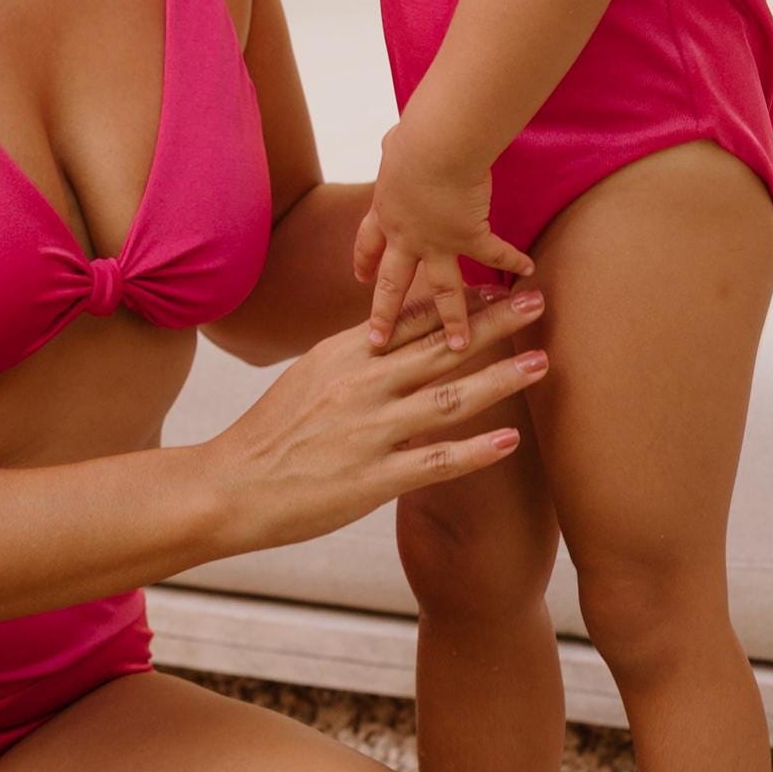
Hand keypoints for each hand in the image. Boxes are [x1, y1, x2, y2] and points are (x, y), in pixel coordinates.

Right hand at [205, 281, 548, 555]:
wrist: (231, 486)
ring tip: (541, 363)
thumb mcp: (309, 376)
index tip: (500, 285)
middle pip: (442, 346)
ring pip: (449, 398)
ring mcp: (369, 431)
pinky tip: (511, 441)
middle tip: (540, 301)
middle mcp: (361, 385)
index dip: (462, 301)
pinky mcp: (373, 479)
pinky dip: (476, 451)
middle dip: (496, 323)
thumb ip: (356, 356)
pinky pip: (436, 462)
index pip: (412, 319)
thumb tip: (393, 334)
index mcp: (344, 355)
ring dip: (501, 379)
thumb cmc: (272, 433)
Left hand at [353, 119, 537, 351]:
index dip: (365, 262)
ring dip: (453, 320)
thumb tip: (396, 141)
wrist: (435, 148)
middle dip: (386, 315)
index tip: (361, 279)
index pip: (369, 243)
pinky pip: (495, 254)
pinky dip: (513, 261)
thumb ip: (396, 153)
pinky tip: (528, 273)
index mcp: (385, 212)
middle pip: (393, 284)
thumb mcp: (394, 146)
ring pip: (443, 291)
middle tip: (379, 341)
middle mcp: (408, 236)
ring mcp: (438, 242)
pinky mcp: (470, 237)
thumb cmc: (414, 137)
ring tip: (459, 347)